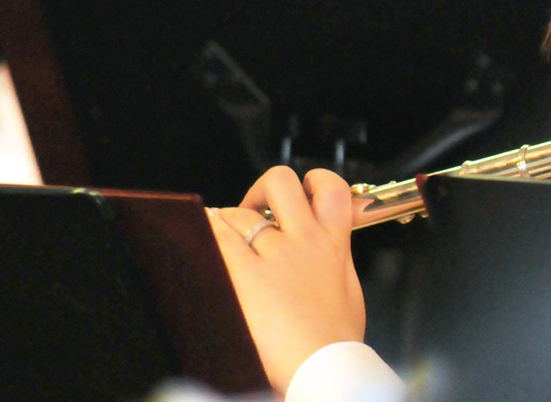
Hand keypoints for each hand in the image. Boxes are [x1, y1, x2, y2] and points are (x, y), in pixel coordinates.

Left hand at [208, 166, 366, 393]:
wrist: (326, 368)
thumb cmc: (336, 342)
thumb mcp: (350, 293)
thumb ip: (337, 266)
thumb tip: (329, 257)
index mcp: (334, 245)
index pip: (331, 189)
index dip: (315, 181)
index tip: (303, 193)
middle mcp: (303, 241)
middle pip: (280, 182)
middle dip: (263, 189)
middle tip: (255, 208)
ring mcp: (273, 255)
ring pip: (240, 212)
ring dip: (228, 220)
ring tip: (222, 237)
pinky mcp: (245, 275)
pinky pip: (217, 237)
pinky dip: (206, 232)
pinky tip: (200, 234)